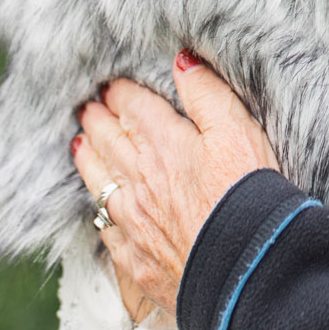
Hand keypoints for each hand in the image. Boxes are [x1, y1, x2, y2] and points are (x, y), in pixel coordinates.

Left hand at [72, 52, 282, 318]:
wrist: (245, 269)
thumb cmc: (248, 196)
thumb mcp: (238, 131)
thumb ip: (207, 94)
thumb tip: (182, 60)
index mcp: (164, 143)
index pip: (133, 108)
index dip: (121, 92)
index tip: (112, 83)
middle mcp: (140, 179)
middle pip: (109, 140)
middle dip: (97, 119)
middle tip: (88, 106)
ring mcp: (133, 221)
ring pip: (99, 181)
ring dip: (88, 158)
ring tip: (81, 142)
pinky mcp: (137, 258)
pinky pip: (105, 228)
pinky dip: (98, 211)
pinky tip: (99, 208)